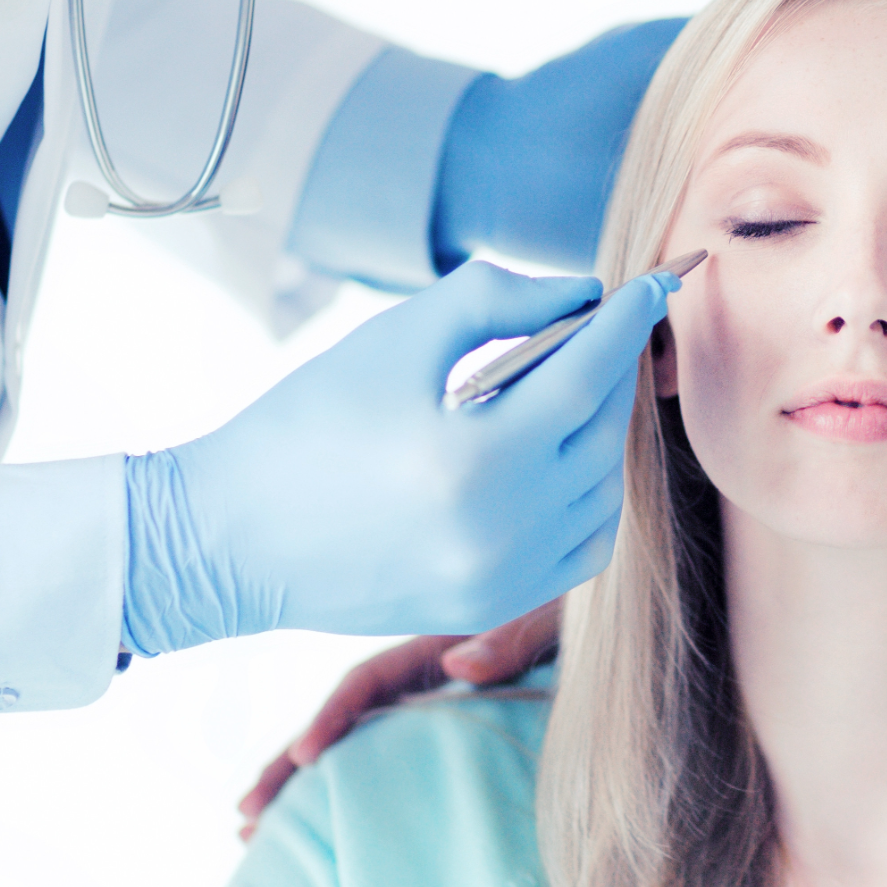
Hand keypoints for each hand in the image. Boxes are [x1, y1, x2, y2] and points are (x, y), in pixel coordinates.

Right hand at [122, 260, 674, 653]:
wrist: (230, 539)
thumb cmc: (306, 423)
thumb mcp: (395, 338)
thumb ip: (496, 300)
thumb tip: (583, 294)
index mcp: (478, 456)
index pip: (591, 374)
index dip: (629, 320)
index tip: (656, 281)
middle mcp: (504, 529)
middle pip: (603, 431)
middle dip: (615, 369)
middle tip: (611, 324)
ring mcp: (504, 578)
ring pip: (604, 491)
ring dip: (604, 431)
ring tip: (579, 384)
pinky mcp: (493, 605)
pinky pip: (583, 546)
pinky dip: (591, 496)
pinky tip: (563, 456)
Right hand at [236, 600, 564, 838]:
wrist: (617, 614)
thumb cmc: (587, 611)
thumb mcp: (557, 614)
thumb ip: (515, 634)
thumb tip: (458, 666)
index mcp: (441, 645)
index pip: (367, 681)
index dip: (332, 717)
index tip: (306, 759)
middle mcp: (426, 675)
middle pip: (342, 719)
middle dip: (288, 765)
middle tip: (244, 818)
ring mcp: (434, 703)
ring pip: (356, 744)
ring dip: (303, 784)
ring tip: (255, 833)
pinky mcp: (452, 731)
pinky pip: (389, 760)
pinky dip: (349, 788)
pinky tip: (322, 824)